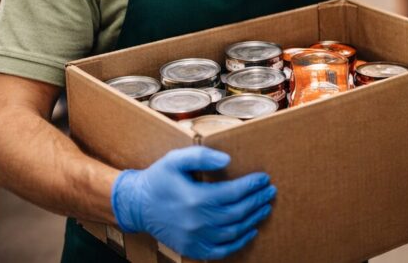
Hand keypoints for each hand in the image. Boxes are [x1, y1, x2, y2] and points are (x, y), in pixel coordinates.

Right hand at [111, 147, 274, 259]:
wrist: (137, 205)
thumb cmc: (159, 178)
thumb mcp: (176, 159)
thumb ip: (202, 157)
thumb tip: (228, 160)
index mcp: (195, 198)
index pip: (233, 192)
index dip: (252, 185)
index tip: (264, 178)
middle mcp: (197, 221)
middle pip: (237, 212)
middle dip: (257, 201)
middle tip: (270, 191)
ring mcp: (195, 238)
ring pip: (233, 231)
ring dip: (252, 219)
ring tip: (264, 207)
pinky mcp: (192, 248)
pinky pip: (221, 250)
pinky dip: (239, 243)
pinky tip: (250, 231)